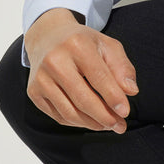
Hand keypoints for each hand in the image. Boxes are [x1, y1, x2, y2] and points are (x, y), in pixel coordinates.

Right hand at [24, 8, 138, 131]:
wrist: (48, 37)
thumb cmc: (83, 43)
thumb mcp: (107, 46)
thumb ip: (122, 67)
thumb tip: (131, 92)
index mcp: (77, 45)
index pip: (98, 77)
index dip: (114, 98)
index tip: (125, 112)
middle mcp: (54, 61)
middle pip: (83, 99)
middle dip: (105, 117)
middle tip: (120, 126)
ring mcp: (41, 78)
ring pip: (70, 113)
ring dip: (93, 124)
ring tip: (108, 125)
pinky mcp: (33, 92)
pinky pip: (59, 116)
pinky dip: (77, 122)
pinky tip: (90, 120)